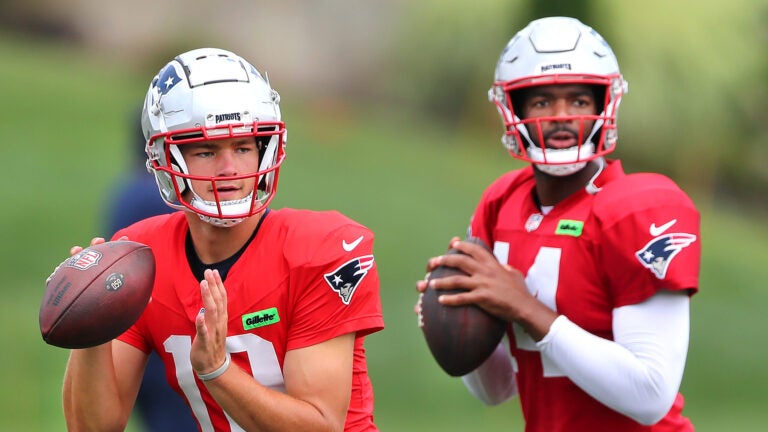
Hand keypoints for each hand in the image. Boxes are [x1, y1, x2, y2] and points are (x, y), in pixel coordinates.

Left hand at [191, 269, 229, 375]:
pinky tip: (199, 315)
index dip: (218, 284)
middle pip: (218, 301)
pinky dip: (202, 323)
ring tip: (203, 284)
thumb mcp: (214, 325)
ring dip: (208, 297)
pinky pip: (204, 332)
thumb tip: (209, 300)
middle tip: (209, 272)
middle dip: (213, 286)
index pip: (222, 297)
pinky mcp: (205, 343)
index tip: (214, 272)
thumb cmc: (212, 345)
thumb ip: (213, 313)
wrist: (213, 366)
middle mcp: (219, 323)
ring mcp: (213, 332)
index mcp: (221, 318)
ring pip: (212, 312)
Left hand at [420, 237, 556, 340]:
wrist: (525, 306)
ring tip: (430, 284)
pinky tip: (440, 301)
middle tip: (432, 262)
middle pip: (460, 261)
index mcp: (492, 264)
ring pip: (456, 280)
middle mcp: (486, 271)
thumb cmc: (520, 291)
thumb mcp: (513, 273)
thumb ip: (504, 267)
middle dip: (444, 260)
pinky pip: (462, 298)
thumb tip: (500, 264)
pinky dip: (450, 299)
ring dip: (441, 281)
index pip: (474, 250)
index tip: (452, 244)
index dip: (462, 245)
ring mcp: (483, 284)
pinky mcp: (482, 298)